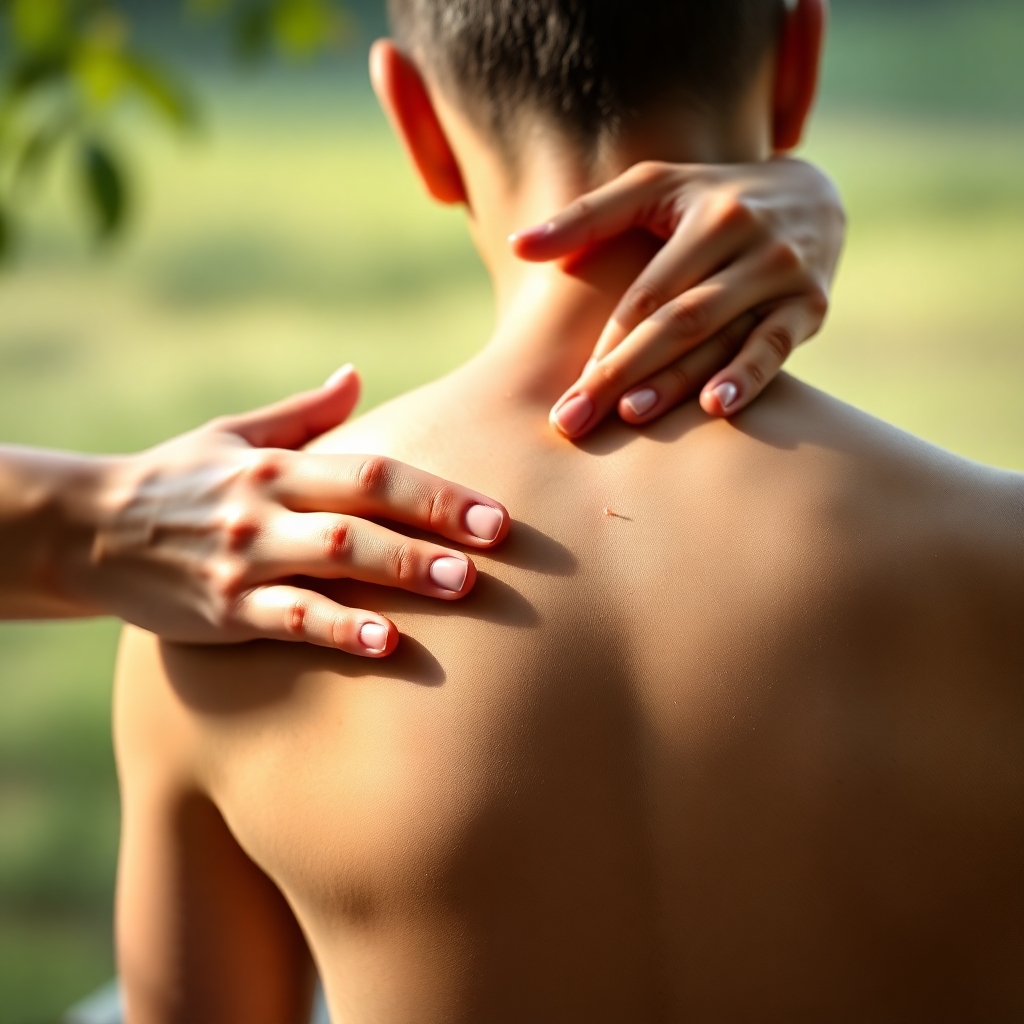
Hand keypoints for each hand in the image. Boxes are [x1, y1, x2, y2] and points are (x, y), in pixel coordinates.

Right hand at [67, 367, 507, 655]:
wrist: (88, 529)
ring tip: (459, 587)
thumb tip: (354, 374)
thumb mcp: (231, 434)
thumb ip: (300, 412)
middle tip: (497, 544)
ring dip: (398, 574)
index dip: (435, 491)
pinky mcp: (223, 609)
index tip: (494, 512)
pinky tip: (384, 643)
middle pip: (362, 513)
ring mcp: (245, 559)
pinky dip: (337, 629)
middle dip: (433, 527)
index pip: (371, 471)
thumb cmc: (177, 480)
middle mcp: (267, 508)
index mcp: (278, 466)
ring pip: (332, 562)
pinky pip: (288, 619)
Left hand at [510, 158, 844, 435]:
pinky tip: (713, 407)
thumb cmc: (710, 197)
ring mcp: (785, 277)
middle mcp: (752, 243)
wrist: (812, 196)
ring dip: (675, 381)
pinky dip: (747, 377)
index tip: (568, 387)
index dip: (607, 340)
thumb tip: (516, 245)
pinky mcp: (812, 307)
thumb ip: (588, 217)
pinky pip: (776, 348)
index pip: (647, 291)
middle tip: (575, 419)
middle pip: (677, 320)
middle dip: (622, 373)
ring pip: (721, 337)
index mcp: (709, 214)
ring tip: (631, 417)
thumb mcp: (655, 188)